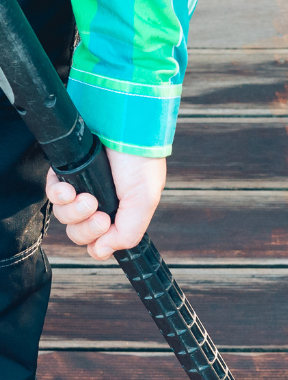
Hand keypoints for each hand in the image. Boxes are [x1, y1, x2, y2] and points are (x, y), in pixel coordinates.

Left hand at [46, 148, 166, 259]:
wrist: (123, 128)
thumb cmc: (140, 162)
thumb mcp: (143, 203)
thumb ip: (127, 234)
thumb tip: (100, 251)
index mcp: (121, 215)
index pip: (99, 242)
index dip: (98, 241)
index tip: (106, 226)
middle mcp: (99, 205)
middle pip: (79, 233)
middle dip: (86, 227)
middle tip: (98, 214)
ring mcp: (80, 189)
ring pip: (64, 216)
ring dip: (73, 210)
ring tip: (85, 197)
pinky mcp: (64, 173)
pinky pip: (52, 193)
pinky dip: (58, 193)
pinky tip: (69, 187)